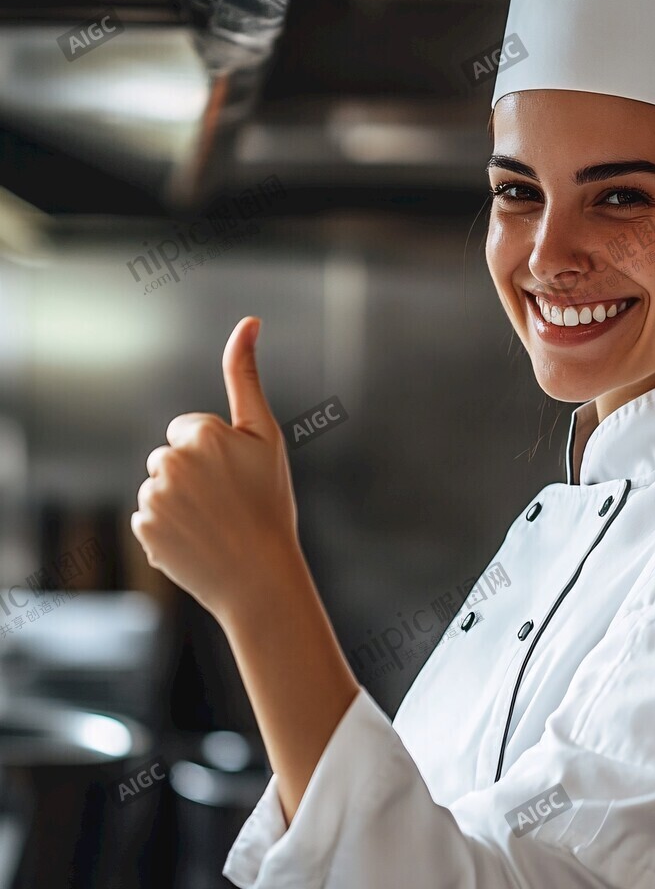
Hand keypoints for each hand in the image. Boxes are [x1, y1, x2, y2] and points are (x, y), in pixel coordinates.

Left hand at [132, 316, 303, 622]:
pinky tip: (197, 539)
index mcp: (201, 435)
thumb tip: (248, 321)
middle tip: (228, 501)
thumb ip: (246, 376)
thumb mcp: (267, 436)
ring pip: (160, 485)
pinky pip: (149, 516)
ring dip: (180, 499)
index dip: (217, 452)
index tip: (238, 476)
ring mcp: (153, 498)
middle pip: (170, 455)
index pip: (190, 430)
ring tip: (214, 522)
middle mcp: (169, 462)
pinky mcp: (143, 529)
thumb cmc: (270, 503)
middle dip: (194, 472)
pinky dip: (168, 526)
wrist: (260, 575)